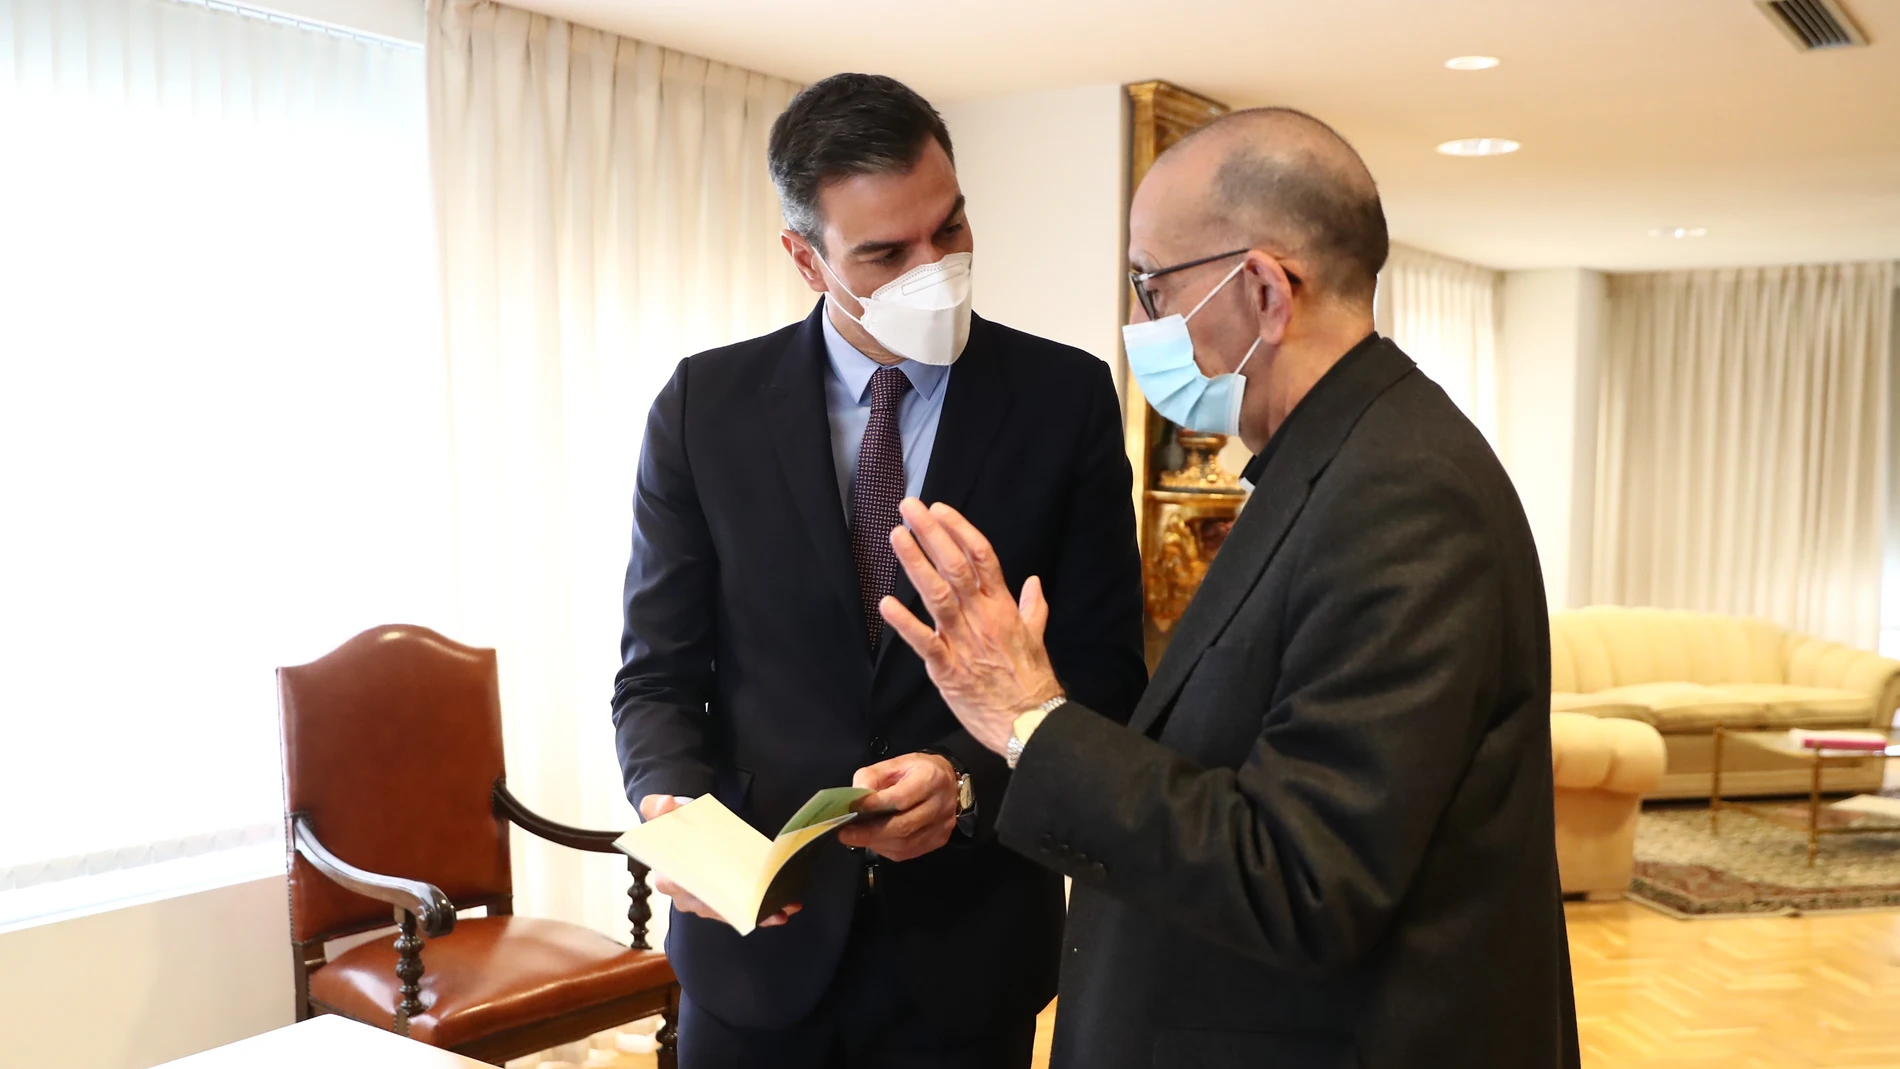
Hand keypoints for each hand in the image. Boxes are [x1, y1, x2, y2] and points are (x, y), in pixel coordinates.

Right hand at [638, 794, 801, 927]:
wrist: (682, 832)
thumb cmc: (672, 825)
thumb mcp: (661, 811)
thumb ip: (656, 806)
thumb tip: (665, 803)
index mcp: (668, 879)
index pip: (688, 891)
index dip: (709, 895)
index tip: (729, 893)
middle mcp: (685, 898)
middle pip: (716, 907)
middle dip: (743, 908)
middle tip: (771, 904)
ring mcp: (704, 904)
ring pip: (732, 914)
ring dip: (758, 914)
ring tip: (784, 909)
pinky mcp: (721, 905)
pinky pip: (739, 914)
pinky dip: (760, 915)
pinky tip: (781, 912)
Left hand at [836, 752, 959, 860]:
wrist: (946, 781)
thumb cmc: (916, 771)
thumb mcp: (893, 764)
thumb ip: (871, 777)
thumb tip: (856, 800)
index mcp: (931, 778)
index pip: (901, 797)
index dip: (875, 806)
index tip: (853, 810)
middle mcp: (941, 803)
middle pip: (904, 825)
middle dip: (871, 832)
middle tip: (847, 834)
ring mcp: (942, 824)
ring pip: (906, 843)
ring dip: (877, 842)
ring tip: (857, 838)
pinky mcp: (939, 839)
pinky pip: (909, 851)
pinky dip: (888, 849)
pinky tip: (876, 841)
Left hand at [878, 499, 1063, 754]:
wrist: (1031, 726)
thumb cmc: (1033, 684)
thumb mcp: (1037, 639)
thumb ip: (1034, 608)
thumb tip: (1034, 583)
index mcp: (1004, 608)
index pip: (982, 557)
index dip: (959, 530)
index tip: (939, 509)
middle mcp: (983, 619)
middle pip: (956, 567)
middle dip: (931, 534)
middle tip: (909, 508)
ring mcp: (965, 643)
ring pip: (938, 595)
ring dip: (916, 564)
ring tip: (897, 537)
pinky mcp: (949, 671)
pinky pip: (924, 643)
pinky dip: (905, 624)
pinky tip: (886, 604)